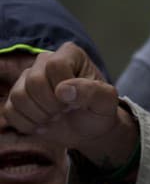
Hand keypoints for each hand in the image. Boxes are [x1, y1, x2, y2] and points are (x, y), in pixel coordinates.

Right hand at [2, 43, 137, 165]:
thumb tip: (63, 90)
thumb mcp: (106, 102)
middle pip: (34, 81)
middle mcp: (45, 61)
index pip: (55, 65)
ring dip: (40, 115)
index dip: (64, 88)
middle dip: (52, 104)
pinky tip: (43, 124)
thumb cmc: (98, 111)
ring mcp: (27, 78)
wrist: (87, 129)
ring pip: (19, 95)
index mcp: (70, 54)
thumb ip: (93, 92)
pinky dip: (28, 124)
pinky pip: (9, 111)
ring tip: (55, 117)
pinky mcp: (16, 97)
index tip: (76, 101)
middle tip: (65, 111)